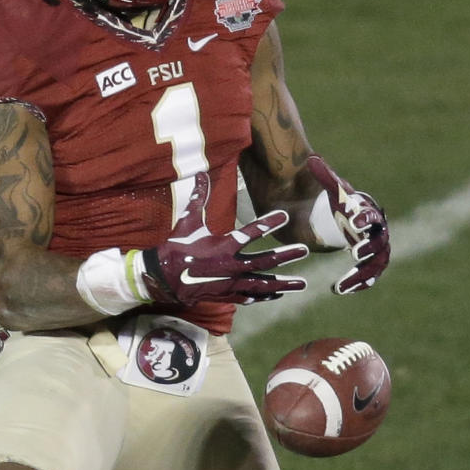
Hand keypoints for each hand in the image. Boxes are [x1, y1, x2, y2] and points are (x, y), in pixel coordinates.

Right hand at [140, 172, 307, 305]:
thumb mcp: (188, 221)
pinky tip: (278, 294)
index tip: (286, 216)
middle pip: (264, 261)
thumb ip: (199, 198)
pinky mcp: (227, 294)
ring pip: (262, 284)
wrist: (164, 277)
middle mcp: (231, 265)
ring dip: (283, 283)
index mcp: (222, 246)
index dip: (269, 223)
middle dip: (286, 256)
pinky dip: (264, 295)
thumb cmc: (177, 246)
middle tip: (304, 251)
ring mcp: (230, 282)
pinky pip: (250, 296)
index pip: (250, 233)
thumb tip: (201, 174)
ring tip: (302, 283)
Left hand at [306, 154, 389, 294]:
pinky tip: (341, 289)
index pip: (372, 215)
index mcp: (367, 212)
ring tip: (341, 283)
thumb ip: (323, 175)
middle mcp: (375, 232)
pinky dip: (358, 283)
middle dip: (369, 247)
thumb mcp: (326, 188)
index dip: (365, 218)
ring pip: (375, 264)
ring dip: (361, 274)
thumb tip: (311, 158)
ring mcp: (372, 248)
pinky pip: (368, 276)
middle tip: (355, 252)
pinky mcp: (366, 262)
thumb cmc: (330, 200)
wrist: (329, 216)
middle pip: (379, 242)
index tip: (354, 222)